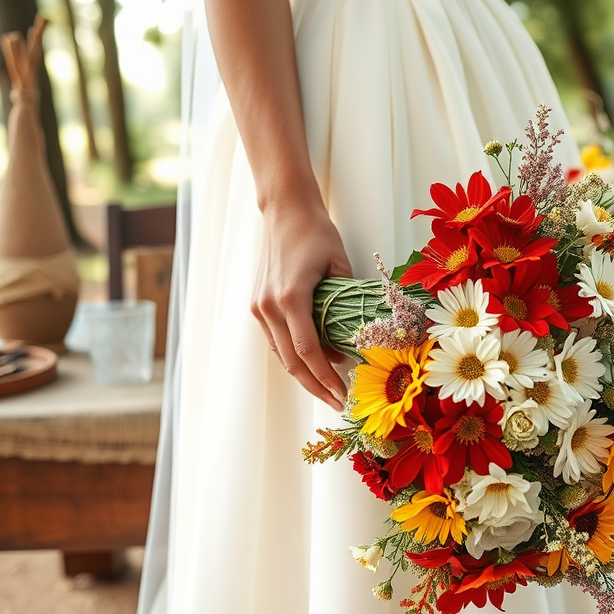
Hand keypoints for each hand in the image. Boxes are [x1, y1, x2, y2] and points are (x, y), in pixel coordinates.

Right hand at [252, 197, 352, 410]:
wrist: (285, 211)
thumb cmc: (316, 233)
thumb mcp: (341, 264)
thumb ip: (346, 301)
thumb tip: (357, 334)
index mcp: (291, 297)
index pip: (308, 352)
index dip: (325, 378)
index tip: (342, 394)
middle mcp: (269, 306)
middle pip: (292, 362)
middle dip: (316, 386)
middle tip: (338, 402)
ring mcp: (259, 307)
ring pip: (282, 354)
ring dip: (305, 373)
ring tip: (330, 386)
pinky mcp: (257, 305)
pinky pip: (276, 340)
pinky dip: (295, 354)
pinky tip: (316, 361)